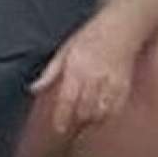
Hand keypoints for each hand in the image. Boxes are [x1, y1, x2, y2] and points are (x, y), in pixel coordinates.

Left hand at [30, 19, 136, 134]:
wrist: (122, 28)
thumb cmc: (91, 37)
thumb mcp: (65, 50)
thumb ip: (50, 72)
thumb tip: (34, 88)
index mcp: (76, 68)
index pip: (67, 99)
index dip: (62, 117)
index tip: (58, 128)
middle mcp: (94, 77)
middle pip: (84, 111)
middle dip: (77, 122)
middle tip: (71, 127)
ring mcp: (111, 83)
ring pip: (100, 113)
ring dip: (91, 121)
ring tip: (85, 121)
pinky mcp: (124, 87)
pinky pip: (115, 110)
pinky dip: (106, 116)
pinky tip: (100, 114)